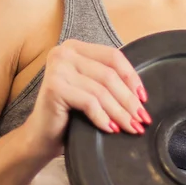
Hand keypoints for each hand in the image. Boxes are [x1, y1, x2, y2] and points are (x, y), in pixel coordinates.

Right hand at [20, 39, 150, 156]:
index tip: (144, 98)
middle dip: (129, 100)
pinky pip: (89, 102)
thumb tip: (141, 93)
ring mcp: (57, 68)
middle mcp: (64, 52)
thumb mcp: (92, 90)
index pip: (113, 57)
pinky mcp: (54, 87)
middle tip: (142, 119)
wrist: (41, 137)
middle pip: (109, 75)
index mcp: (75, 48)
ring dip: (120, 112)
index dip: (132, 77)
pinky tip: (111, 130)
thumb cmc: (69, 115)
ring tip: (131, 127)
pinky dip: (103, 118)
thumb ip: (109, 80)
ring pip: (101, 91)